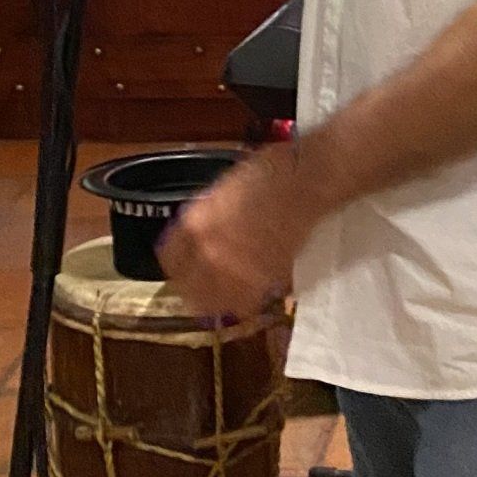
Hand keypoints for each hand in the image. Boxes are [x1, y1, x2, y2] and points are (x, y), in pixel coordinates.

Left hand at [156, 140, 315, 327]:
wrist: (306, 182)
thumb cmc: (270, 173)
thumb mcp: (225, 188)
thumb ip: (208, 214)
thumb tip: (204, 233)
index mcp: (196, 223)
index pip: (170, 257)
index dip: (176, 264)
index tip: (181, 266)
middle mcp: (209, 251)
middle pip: (188, 287)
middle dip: (192, 287)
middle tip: (199, 287)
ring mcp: (236, 270)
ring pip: (213, 302)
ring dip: (215, 301)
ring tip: (221, 298)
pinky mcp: (263, 281)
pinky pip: (244, 304)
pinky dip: (243, 304)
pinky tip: (246, 297)